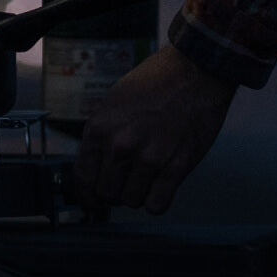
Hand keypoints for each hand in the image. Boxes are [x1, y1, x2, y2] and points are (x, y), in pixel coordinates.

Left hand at [74, 43, 235, 215]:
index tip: (93, 199)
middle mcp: (119, 145)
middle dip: (117, 190)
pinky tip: (162, 184)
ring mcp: (148, 158)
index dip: (88, 193)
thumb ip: (103, 134)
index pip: (83, 178)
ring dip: (139, 193)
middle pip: (107, 194)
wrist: (194, 70)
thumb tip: (96, 164)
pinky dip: (158, 200)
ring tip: (149, 174)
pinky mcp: (175, 167)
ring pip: (132, 201)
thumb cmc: (156, 81)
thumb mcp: (114, 101)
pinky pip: (156, 205)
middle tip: (128, 178)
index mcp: (99, 127)